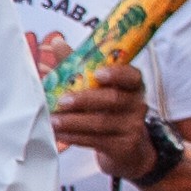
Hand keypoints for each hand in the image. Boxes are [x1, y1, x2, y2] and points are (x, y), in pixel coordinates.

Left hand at [45, 52, 154, 180]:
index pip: (131, 75)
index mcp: (132, 84)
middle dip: (85, 100)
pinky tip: (59, 134)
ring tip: (53, 120)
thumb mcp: (97, 87)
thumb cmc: (107, 110)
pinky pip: (96, 141)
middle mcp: (137, 103)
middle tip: (61, 101)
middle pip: (113, 99)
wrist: (128, 148)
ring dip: (73, 122)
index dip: (116, 74)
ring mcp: (133, 126)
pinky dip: (75, 137)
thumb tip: (56, 42)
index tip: (97, 73)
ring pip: (102, 122)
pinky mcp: (124, 146)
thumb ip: (79, 66)